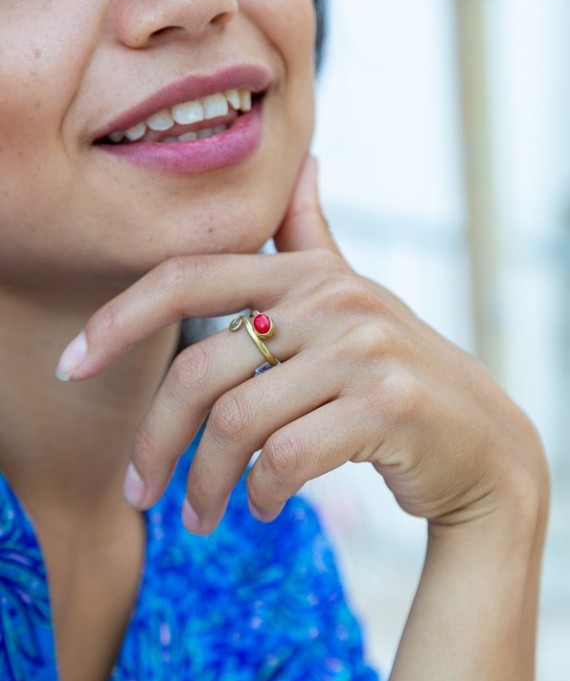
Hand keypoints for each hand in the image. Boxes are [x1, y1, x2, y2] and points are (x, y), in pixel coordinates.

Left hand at [56, 157, 544, 533]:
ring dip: (204, 484)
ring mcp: (362, 350)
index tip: (70, 365)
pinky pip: (285, 456)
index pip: (188, 275)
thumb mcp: (353, 300)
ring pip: (235, 423)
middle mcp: (333, 300)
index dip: (118, 318)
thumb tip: (305, 163)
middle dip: (155, 441)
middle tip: (140, 493)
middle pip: (200, 370)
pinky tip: (261, 506)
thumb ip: (314, 239)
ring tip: (201, 517)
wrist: (483, 443)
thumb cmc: (397, 374)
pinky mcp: (385, 405)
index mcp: (307, 274)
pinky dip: (259, 492)